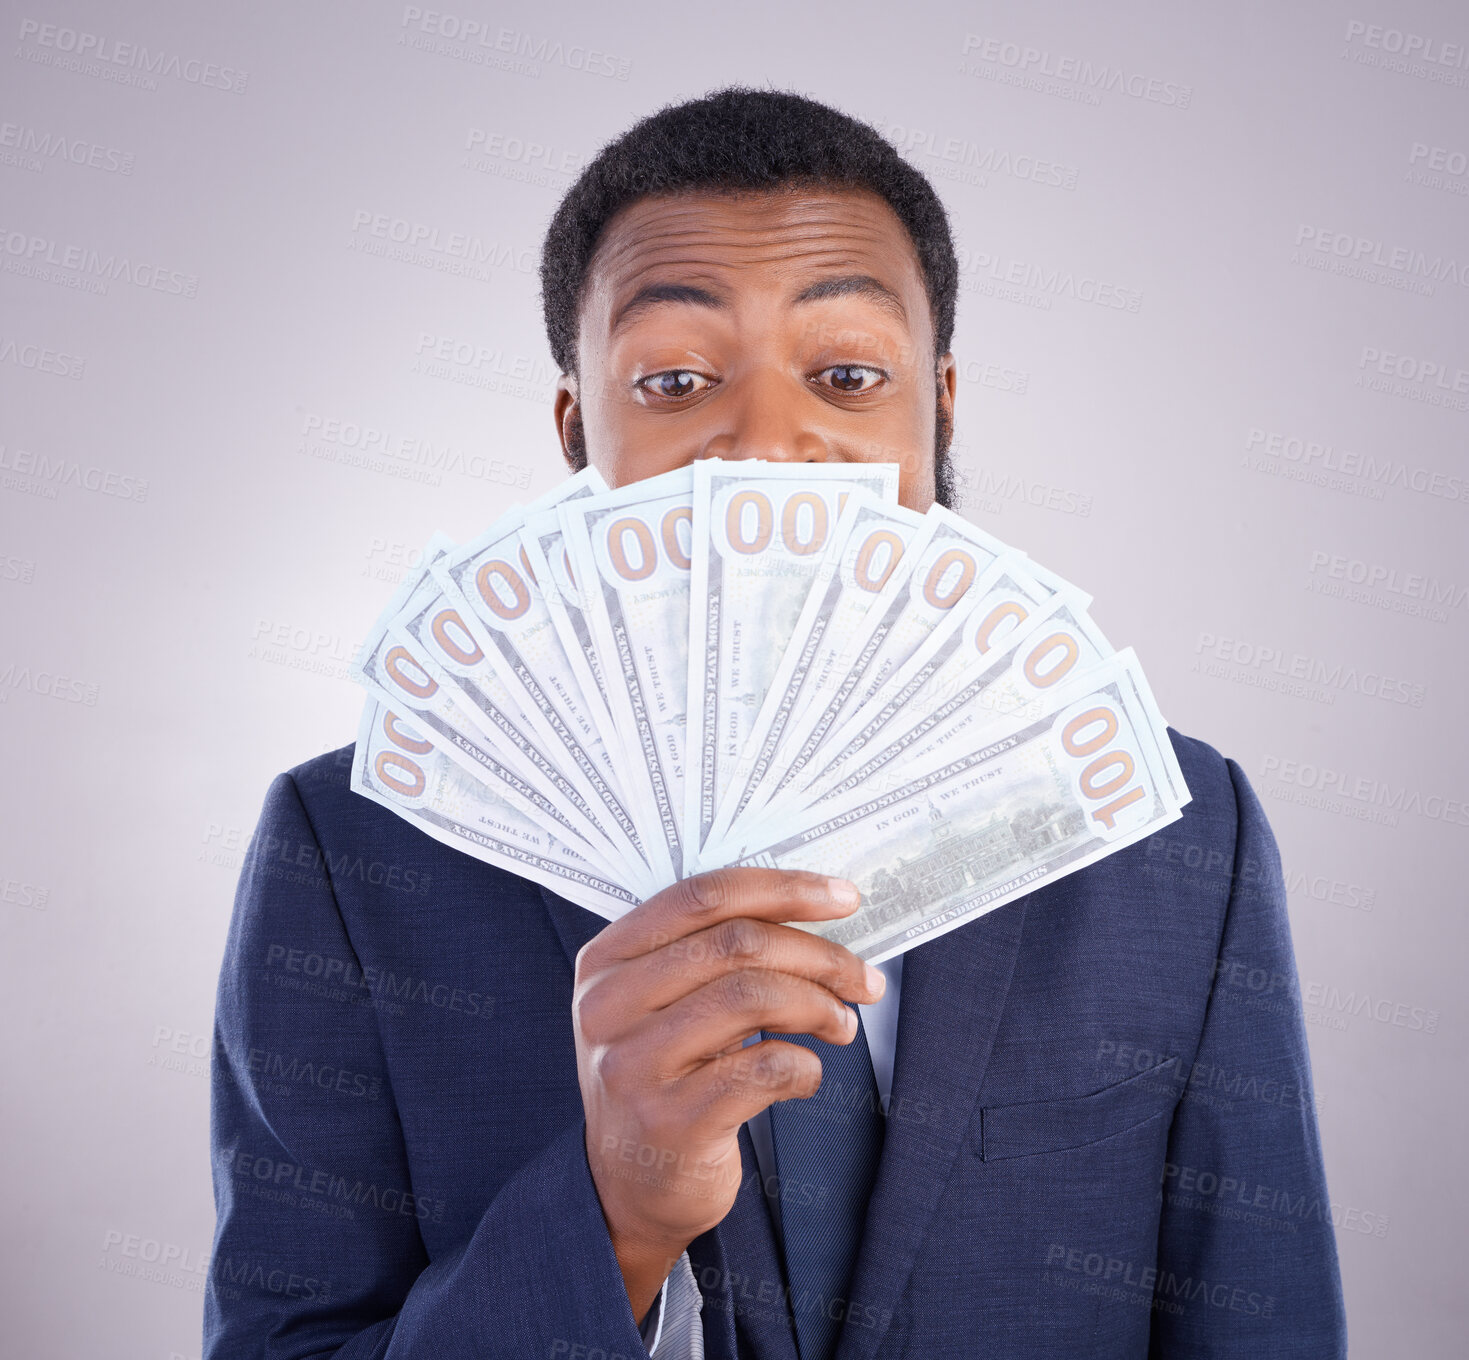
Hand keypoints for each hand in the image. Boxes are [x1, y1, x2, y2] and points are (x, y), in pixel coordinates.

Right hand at [571, 867, 884, 1324]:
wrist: (630, 1187)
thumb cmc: (668, 1076)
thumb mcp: (666, 1004)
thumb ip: (714, 954)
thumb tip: (820, 913)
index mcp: (606, 959)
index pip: (703, 896)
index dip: (783, 889)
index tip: (844, 898)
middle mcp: (608, 1005)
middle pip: (736, 943)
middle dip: (819, 954)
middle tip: (864, 977)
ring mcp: (633, 1065)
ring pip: (753, 996)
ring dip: (819, 1006)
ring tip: (842, 1025)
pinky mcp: (670, 1121)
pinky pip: (764, 1068)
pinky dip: (804, 1065)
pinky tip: (807, 1074)